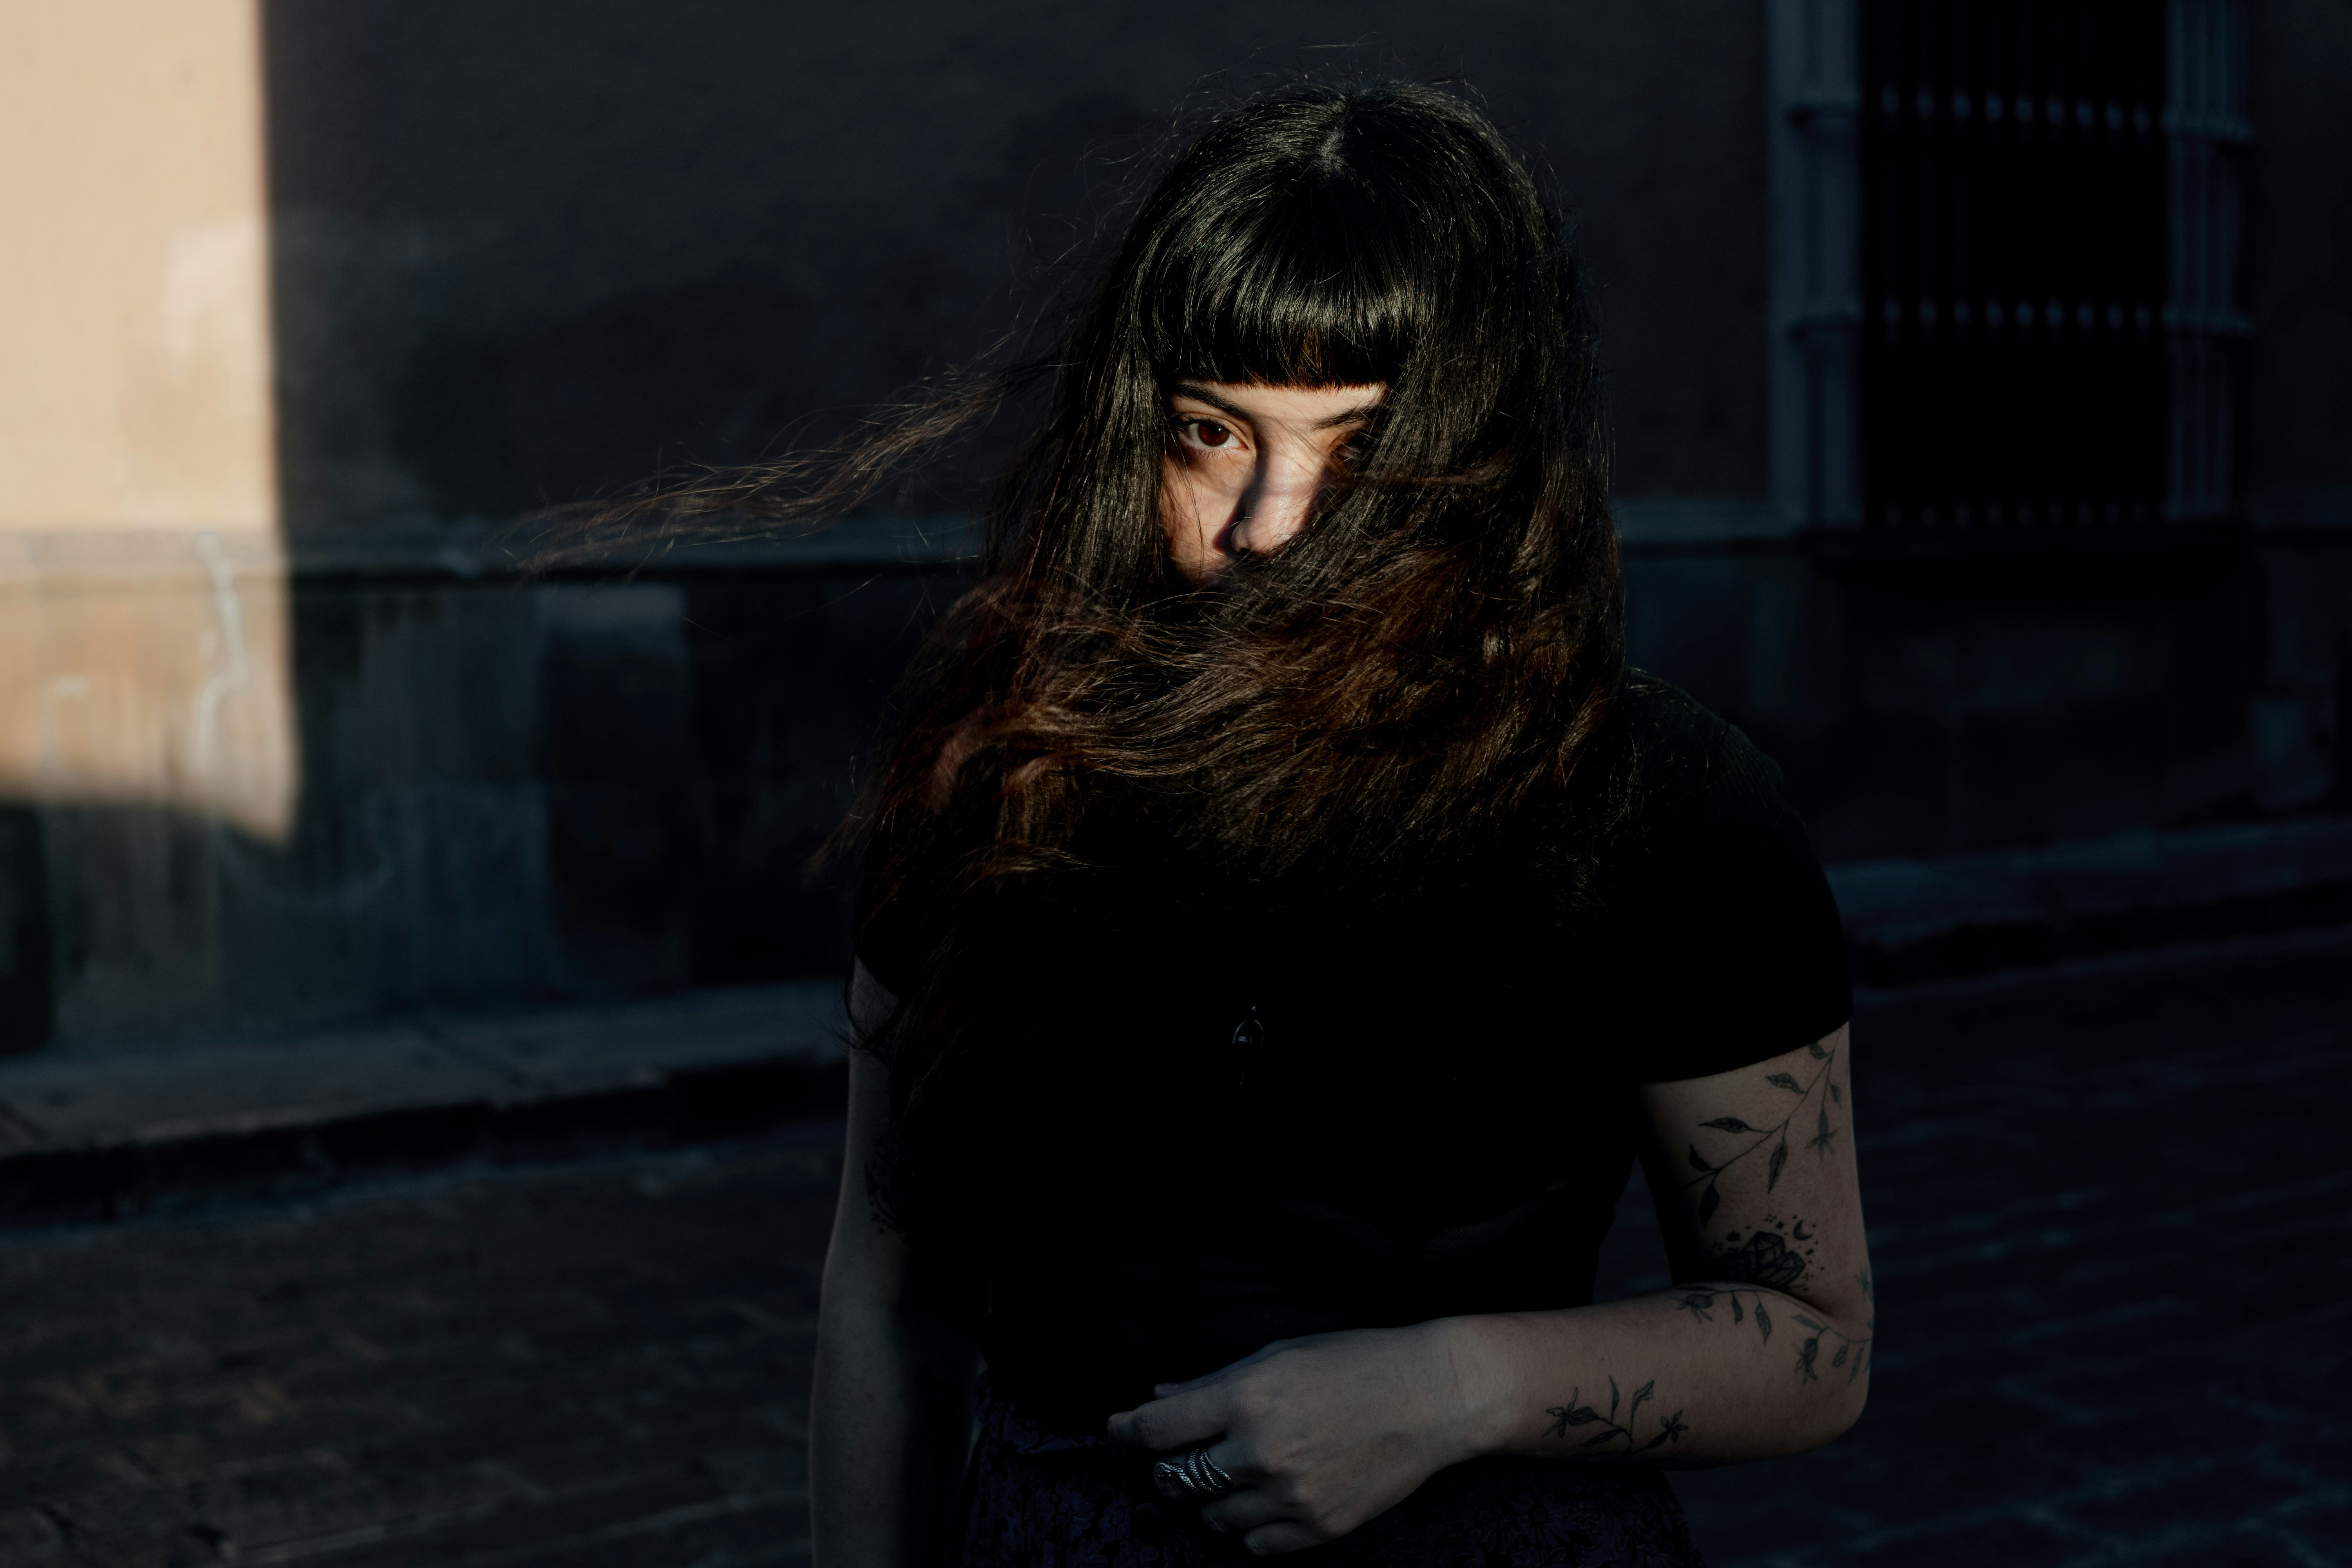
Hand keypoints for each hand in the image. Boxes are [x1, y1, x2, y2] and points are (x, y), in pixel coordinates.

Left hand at [1105, 1321, 1491, 1554]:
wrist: (1431, 1397)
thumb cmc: (1354, 1364)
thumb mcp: (1276, 1356)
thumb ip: (1212, 1384)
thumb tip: (1160, 1398)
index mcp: (1247, 1400)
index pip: (1157, 1432)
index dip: (1128, 1432)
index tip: (1119, 1431)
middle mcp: (1262, 1452)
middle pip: (1176, 1482)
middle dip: (1172, 1469)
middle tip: (1188, 1455)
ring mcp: (1291, 1497)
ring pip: (1213, 1518)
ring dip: (1213, 1499)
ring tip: (1239, 1473)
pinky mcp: (1318, 1528)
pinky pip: (1256, 1546)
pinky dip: (1253, 1526)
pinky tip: (1270, 1498)